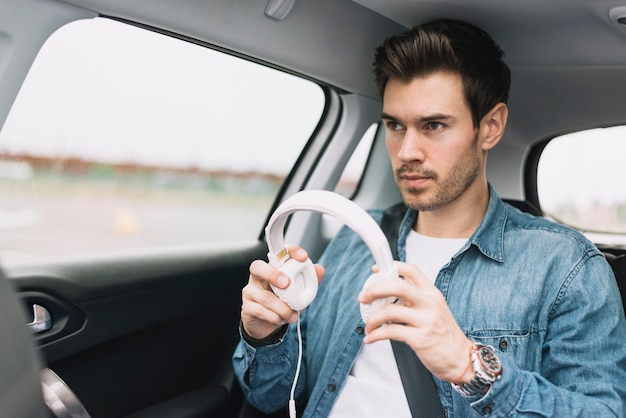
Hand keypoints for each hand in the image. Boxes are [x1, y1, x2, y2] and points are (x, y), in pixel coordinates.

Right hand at [241, 246, 324, 339]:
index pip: (278, 253)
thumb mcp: (299, 292)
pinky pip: (260, 311)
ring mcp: (251, 292)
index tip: (303, 257)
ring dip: (281, 307)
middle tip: (287, 283)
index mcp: (273, 268)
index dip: (290, 252)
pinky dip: (274, 317)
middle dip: (272, 274)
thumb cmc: (282, 303)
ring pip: (264, 296)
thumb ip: (309, 281)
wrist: (267, 325)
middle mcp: (259, 277)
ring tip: (293, 315)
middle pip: (258, 267)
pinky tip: (281, 320)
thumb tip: (320, 269)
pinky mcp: (248, 307)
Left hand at [358, 261, 473, 382]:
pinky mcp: (420, 339)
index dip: (391, 266)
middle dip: (374, 290)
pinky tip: (371, 338)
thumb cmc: (444, 334)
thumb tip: (387, 293)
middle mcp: (429, 304)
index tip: (376, 271)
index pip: (411, 270)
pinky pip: (390, 332)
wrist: (461, 359)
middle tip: (363, 298)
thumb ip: (416, 299)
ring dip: (372, 319)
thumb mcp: (435, 309)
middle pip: (396, 286)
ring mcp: (425, 321)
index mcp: (431, 293)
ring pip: (389, 310)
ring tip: (369, 326)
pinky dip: (376, 335)